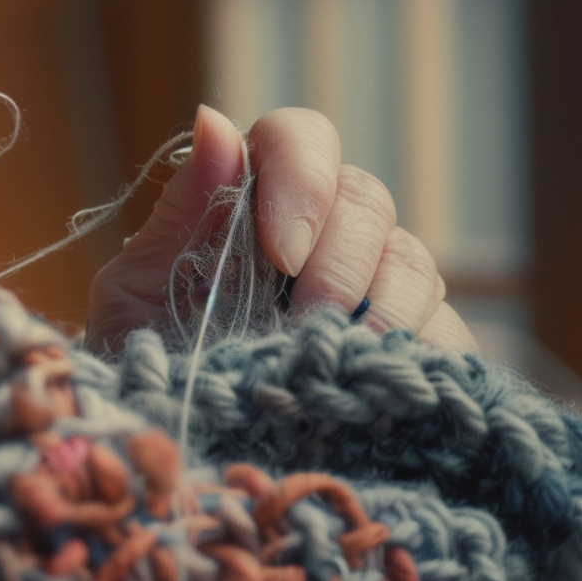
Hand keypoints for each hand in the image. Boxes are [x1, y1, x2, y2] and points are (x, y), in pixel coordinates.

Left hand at [87, 105, 477, 355]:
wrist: (175, 459)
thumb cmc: (146, 368)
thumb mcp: (138, 292)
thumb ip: (180, 212)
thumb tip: (215, 121)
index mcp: (251, 201)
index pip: (296, 140)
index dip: (300, 178)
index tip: (281, 250)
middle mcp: (320, 233)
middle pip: (363, 197)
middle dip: (337, 258)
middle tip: (305, 321)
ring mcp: (372, 288)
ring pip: (410, 258)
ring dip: (376, 307)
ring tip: (332, 358)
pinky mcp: (413, 349)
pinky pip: (444, 329)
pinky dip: (413, 348)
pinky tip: (374, 379)